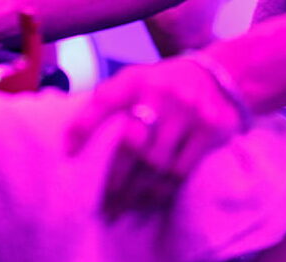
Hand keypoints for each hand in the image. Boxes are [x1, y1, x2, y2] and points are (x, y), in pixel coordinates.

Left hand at [66, 55, 249, 218]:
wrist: (216, 78)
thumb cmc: (161, 88)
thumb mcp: (134, 83)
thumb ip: (108, 104)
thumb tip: (70, 141)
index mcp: (135, 79)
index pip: (104, 100)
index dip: (83, 127)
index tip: (68, 153)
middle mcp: (161, 91)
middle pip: (131, 141)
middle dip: (113, 176)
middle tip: (100, 201)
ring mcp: (187, 110)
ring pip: (156, 162)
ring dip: (135, 191)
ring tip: (120, 207)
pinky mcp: (210, 128)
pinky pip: (180, 170)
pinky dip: (161, 190)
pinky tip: (148, 199)